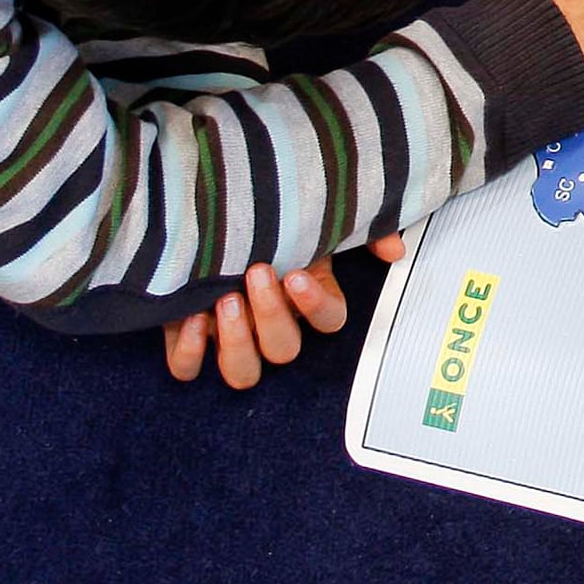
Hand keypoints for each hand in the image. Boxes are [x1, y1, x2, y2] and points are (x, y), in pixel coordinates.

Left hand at [163, 233, 406, 389]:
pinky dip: (188, 351)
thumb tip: (395, 250)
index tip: (296, 274)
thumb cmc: (265, 217)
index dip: (315, 305)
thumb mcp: (310, 216)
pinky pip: (188, 369)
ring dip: (236, 343)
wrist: (207, 211)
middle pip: (285, 351)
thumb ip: (357, 228)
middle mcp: (272, 326)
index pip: (329, 321)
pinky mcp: (189, 341)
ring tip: (224, 300)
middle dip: (270, 315)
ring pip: (243, 373)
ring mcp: (231, 339)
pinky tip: (189, 316)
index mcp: (306, 300)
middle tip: (255, 273)